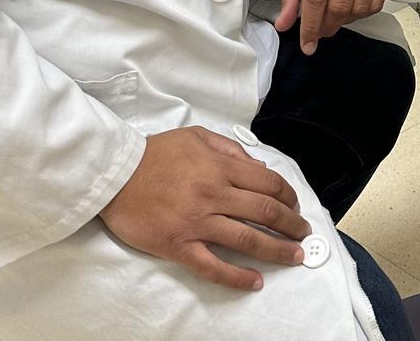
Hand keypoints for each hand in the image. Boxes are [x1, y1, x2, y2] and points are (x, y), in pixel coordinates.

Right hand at [99, 126, 310, 290]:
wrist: (116, 174)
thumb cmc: (155, 154)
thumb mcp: (196, 137)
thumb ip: (230, 150)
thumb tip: (260, 168)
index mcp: (220, 167)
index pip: (268, 183)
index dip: (288, 196)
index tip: (296, 207)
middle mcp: (214, 194)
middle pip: (265, 212)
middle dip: (291, 225)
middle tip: (303, 235)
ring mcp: (198, 223)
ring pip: (247, 240)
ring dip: (276, 251)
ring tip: (294, 258)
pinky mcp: (179, 246)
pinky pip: (213, 267)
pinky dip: (237, 277)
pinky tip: (254, 282)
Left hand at [275, 0, 392, 53]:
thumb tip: (285, 23)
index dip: (311, 25)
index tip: (307, 43)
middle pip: (340, 5)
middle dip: (327, 26)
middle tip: (320, 29)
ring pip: (360, 8)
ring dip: (345, 20)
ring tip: (334, 13)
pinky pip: (377, 3)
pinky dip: (363, 12)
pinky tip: (352, 5)